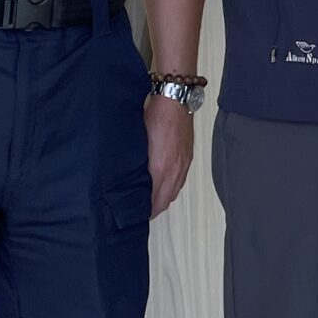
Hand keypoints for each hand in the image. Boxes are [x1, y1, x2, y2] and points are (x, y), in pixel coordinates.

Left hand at [146, 94, 193, 216]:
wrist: (176, 103)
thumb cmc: (156, 117)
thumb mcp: (140, 143)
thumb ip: (137, 166)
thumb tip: (130, 180)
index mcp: (160, 169)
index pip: (153, 201)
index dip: (144, 211)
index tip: (135, 215)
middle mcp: (174, 171)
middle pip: (164, 202)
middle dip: (153, 210)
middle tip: (142, 212)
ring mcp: (183, 166)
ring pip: (173, 193)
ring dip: (163, 199)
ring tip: (152, 201)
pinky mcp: (187, 159)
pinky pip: (180, 182)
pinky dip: (171, 188)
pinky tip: (165, 184)